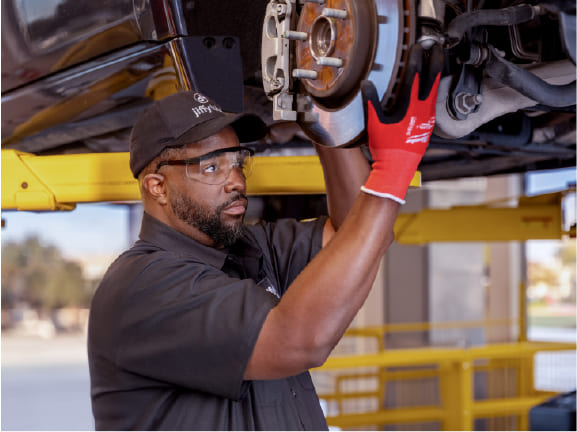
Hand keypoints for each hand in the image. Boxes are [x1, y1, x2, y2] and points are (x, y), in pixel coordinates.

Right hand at [360, 43, 443, 203]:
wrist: (397, 169)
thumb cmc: (385, 149)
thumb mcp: (374, 124)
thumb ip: (371, 102)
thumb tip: (367, 83)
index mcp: (409, 107)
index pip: (414, 77)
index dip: (416, 59)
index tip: (418, 47)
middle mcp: (423, 110)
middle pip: (432, 80)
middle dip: (435, 61)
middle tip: (437, 47)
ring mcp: (428, 118)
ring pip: (436, 90)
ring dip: (437, 74)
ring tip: (438, 61)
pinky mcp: (429, 125)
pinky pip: (434, 102)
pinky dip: (435, 89)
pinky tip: (434, 87)